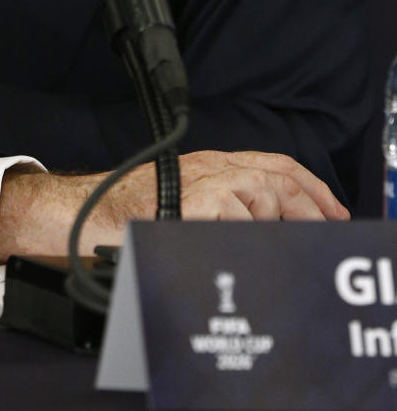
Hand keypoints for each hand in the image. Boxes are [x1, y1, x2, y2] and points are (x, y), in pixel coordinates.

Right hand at [0, 150, 348, 263]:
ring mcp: (204, 181)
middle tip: (323, 227)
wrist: (82, 215)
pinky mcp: (197, 200)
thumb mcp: (179, 202)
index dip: (308, 185)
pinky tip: (232, 246)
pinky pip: (241, 219)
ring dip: (273, 225)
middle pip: (277, 176)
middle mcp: (209, 166)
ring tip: (266, 246)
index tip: (328, 209)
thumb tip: (261, 229)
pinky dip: (245, 235)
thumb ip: (217, 206)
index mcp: (208, 164)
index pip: (272, 164)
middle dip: (310, 204)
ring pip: (265, 197)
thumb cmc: (123, 214)